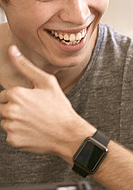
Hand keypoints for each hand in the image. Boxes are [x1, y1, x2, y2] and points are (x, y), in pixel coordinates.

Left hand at [0, 45, 90, 159]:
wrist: (69, 134)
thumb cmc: (59, 108)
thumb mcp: (47, 83)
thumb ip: (26, 66)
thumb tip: (11, 49)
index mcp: (16, 94)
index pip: (4, 95)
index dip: (18, 99)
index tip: (32, 104)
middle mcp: (10, 110)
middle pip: (2, 108)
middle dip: (14, 110)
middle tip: (34, 114)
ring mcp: (10, 126)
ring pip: (5, 122)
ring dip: (16, 122)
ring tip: (34, 123)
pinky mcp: (13, 140)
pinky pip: (10, 135)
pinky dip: (19, 135)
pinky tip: (34, 133)